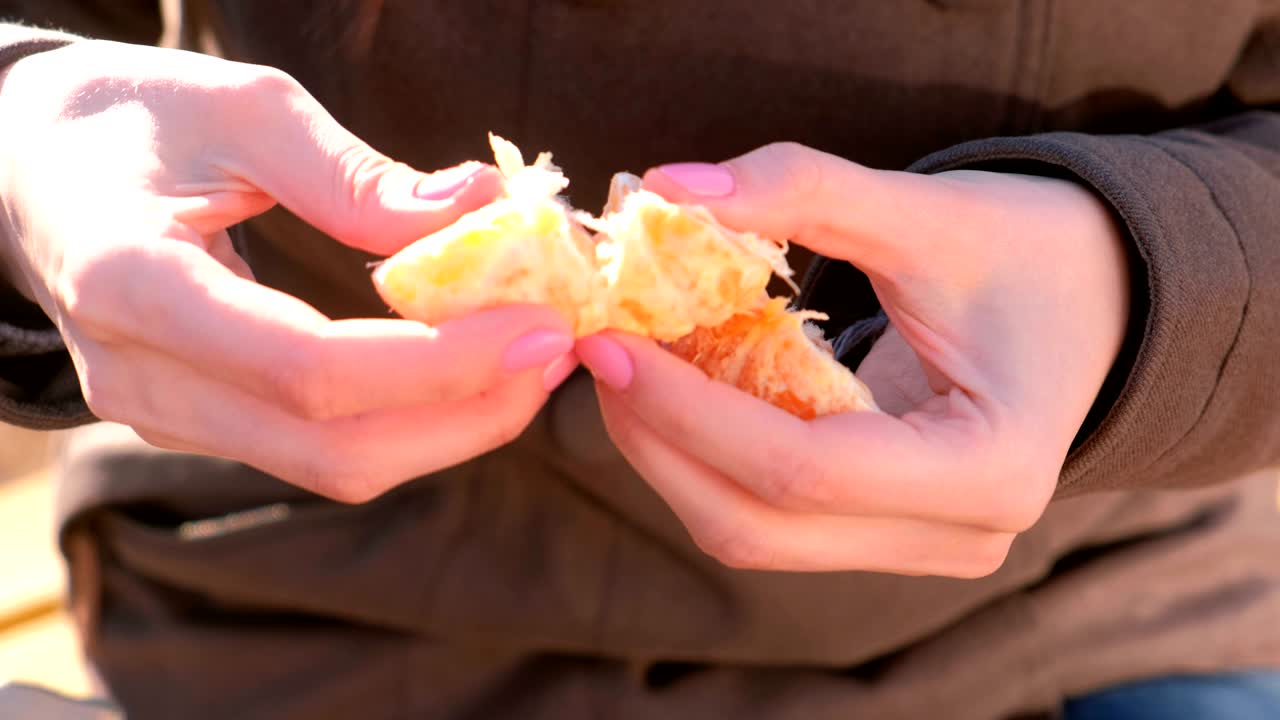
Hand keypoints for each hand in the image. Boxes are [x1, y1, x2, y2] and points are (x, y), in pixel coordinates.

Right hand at [0, 41, 576, 501]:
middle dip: (469, 410)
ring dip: (453, 425)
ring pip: (334, 466)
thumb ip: (353, 172)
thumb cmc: (127, 117)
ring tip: (532, 356)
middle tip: (557, 346)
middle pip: (333, 446)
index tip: (539, 325)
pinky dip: (411, 419)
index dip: (438, 361)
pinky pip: (321, 449)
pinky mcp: (200, 421)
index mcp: (131, 281)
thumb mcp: (237, 106)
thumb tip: (481, 206)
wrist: (27, 168)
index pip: (306, 368)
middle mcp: (143, 375)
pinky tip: (470, 367)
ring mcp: (166, 413)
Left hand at [576, 143, 1129, 575]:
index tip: (611, 344)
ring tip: (629, 363)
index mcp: (990, 470)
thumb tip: (670, 188)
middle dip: (659, 440)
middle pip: (760, 523)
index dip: (690, 411)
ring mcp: (919, 546)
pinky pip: (768, 512)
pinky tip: (677, 387)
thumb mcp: (929, 210)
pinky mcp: (884, 532)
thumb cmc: (1031, 251)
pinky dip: (707, 455)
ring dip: (671, 453)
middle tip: (601, 351)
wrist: (1094, 302)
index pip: (804, 471)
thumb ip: (805, 188)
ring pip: (752, 531)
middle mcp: (957, 536)